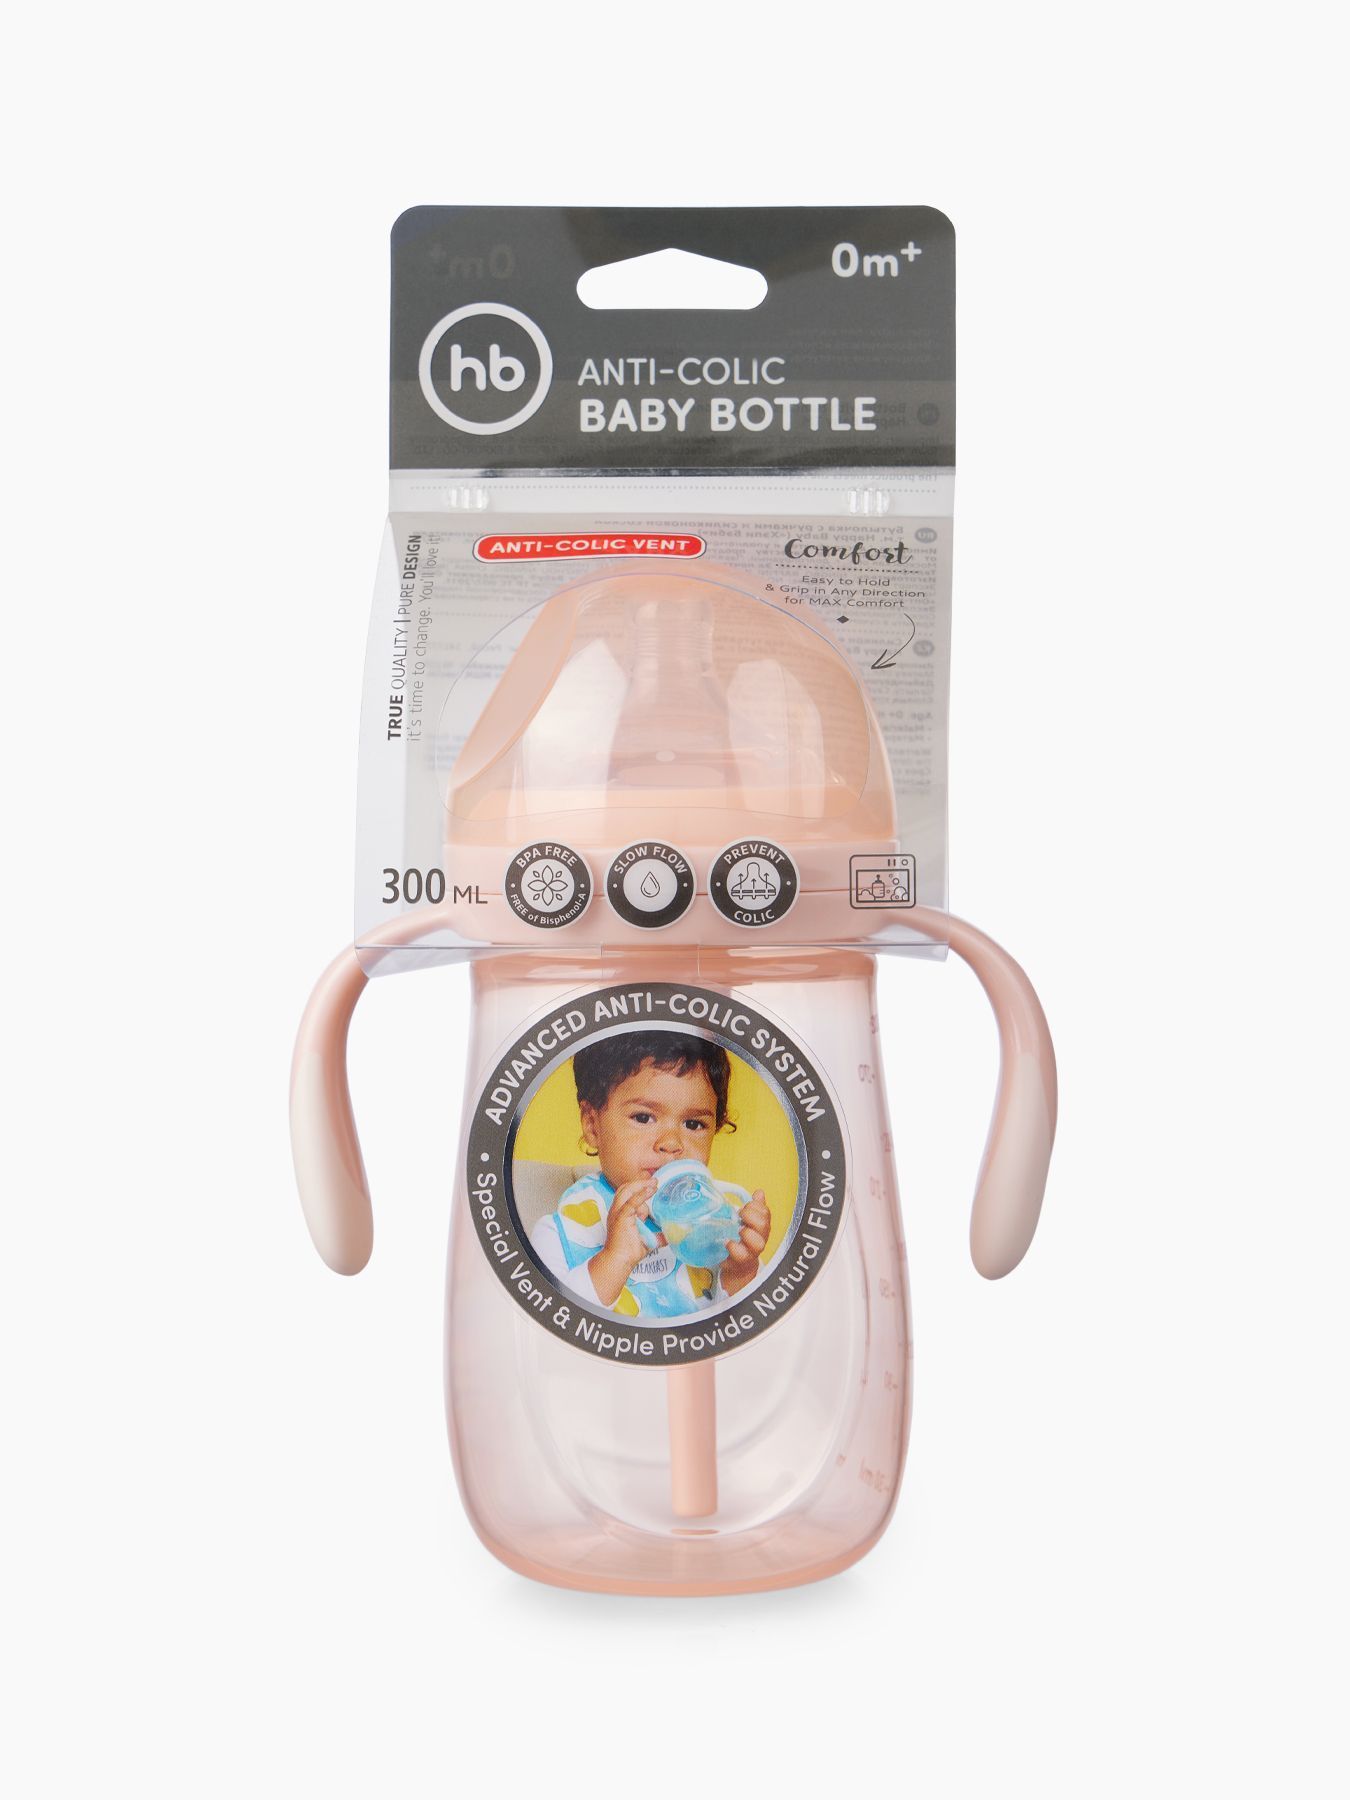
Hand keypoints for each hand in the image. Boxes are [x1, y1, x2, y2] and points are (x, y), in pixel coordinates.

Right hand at [587, 1177, 659, 1305]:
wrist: (619, 1261)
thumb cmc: (629, 1253)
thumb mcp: (647, 1241)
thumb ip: (657, 1237)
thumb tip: (670, 1236)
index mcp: (620, 1214)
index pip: (627, 1195)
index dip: (639, 1189)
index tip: (653, 1186)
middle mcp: (617, 1211)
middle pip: (625, 1189)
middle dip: (639, 1182)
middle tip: (655, 1181)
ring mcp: (617, 1213)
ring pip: (626, 1191)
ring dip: (641, 1185)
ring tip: (654, 1183)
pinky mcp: (621, 1217)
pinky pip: (631, 1202)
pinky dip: (641, 1195)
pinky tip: (651, 1191)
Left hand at [720, 1191, 769, 1296]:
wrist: (738, 1264)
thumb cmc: (742, 1239)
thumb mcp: (747, 1222)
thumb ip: (754, 1207)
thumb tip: (760, 1192)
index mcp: (762, 1227)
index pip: (765, 1213)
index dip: (756, 1206)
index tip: (745, 1205)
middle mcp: (760, 1239)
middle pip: (764, 1226)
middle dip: (750, 1216)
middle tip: (739, 1215)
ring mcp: (752, 1252)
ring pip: (758, 1243)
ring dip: (746, 1233)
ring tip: (737, 1230)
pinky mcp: (741, 1262)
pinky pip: (741, 1255)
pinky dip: (734, 1247)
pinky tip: (727, 1242)